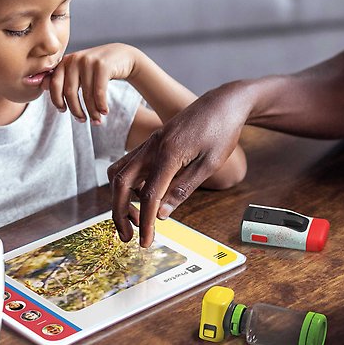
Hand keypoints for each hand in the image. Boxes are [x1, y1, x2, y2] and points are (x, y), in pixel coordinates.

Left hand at [46, 43, 140, 123]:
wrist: (123, 57)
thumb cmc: (97, 68)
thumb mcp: (78, 71)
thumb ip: (60, 77)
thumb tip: (38, 84)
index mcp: (65, 61)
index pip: (54, 85)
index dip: (57, 101)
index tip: (63, 111)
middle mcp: (75, 59)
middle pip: (70, 92)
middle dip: (76, 110)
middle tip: (82, 120)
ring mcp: (89, 61)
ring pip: (86, 95)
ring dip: (92, 111)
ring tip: (97, 120)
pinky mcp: (103, 66)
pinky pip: (99, 92)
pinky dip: (101, 105)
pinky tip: (105, 112)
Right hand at [109, 82, 251, 246]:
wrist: (224, 102)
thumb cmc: (221, 130)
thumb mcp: (210, 164)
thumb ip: (183, 189)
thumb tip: (162, 214)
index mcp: (168, 153)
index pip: (149, 195)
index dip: (146, 222)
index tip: (145, 242)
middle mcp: (152, 146)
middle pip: (121, 184)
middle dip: (119, 213)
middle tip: (128, 237)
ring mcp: (150, 143)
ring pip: (119, 172)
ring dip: (120, 198)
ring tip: (136, 218)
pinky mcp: (153, 142)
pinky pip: (130, 164)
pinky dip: (129, 184)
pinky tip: (145, 196)